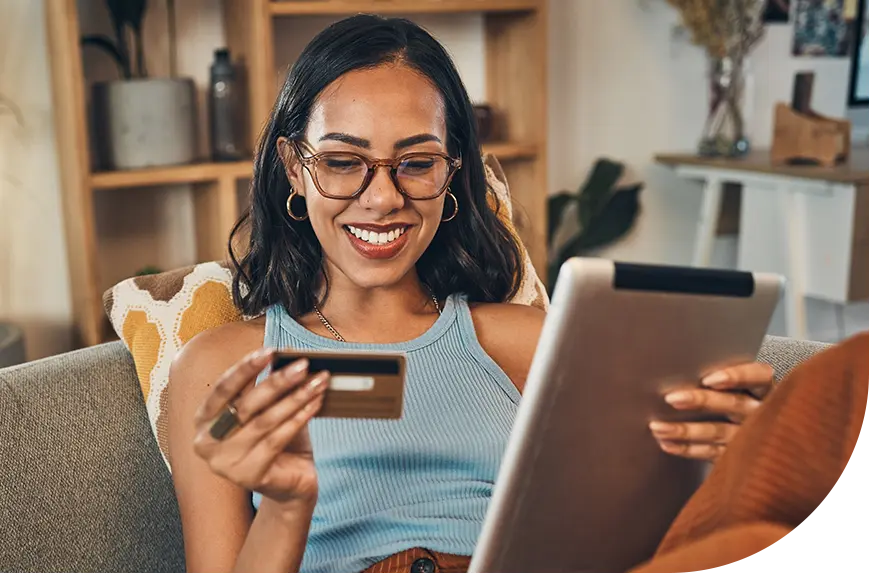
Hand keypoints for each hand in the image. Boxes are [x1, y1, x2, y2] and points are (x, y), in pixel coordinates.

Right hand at [192, 348, 328, 507]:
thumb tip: (288, 356)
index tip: (270, 351)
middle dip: (277, 381)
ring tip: (317, 381)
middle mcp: (207, 443)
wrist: (289, 485)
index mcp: (203, 421)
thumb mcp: (266, 411)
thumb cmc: (275, 442)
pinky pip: (278, 439)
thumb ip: (267, 389)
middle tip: (303, 365)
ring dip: (295, 397)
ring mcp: (225, 463)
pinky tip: (315, 403)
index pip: (223, 388)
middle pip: (246, 404)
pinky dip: (299, 418)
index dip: (245, 368)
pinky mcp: (248, 476)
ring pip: (265, 421)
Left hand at [649, 361, 774, 460]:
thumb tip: (677, 371)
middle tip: (672, 399)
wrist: (764, 444)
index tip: (709, 379)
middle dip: (701, 401)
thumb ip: (718, 379)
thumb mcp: (738, 387)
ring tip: (658, 427)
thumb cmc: (737, 400)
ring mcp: (751, 437)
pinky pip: (711, 453)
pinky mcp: (738, 456)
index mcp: (765, 389)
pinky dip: (687, 449)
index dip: (736, 376)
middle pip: (733, 404)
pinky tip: (667, 444)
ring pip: (718, 431)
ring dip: (685, 430)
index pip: (759, 376)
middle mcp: (761, 412)